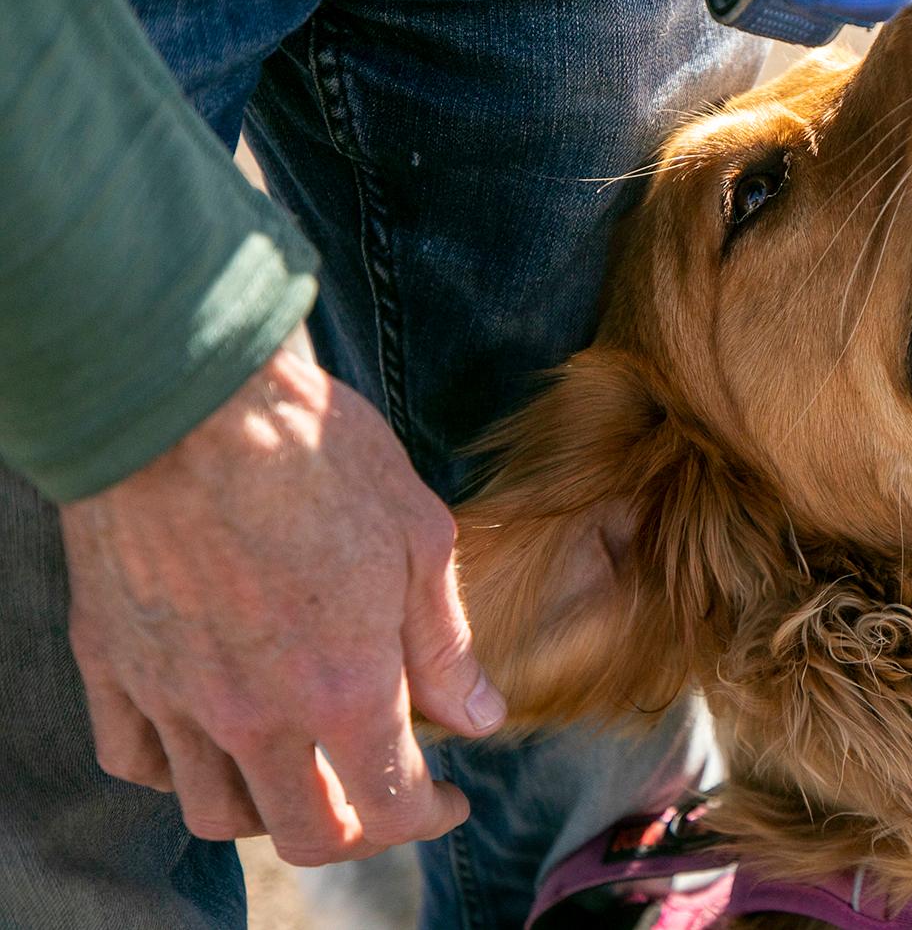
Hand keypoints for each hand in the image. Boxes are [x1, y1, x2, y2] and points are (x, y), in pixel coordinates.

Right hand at [59, 347, 506, 864]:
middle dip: (358, 831)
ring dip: (267, 809)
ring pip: (214, 811)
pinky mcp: (111, 662)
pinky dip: (173, 768)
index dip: (432, 815)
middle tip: (381, 794)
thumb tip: (480, 716)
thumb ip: (446, 643)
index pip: (392, 806)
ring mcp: (173, 695)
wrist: (191, 397)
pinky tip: (208, 736)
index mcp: (344, 686)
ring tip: (300, 767)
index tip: (451, 798)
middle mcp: (254, 713)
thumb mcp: (421, 535)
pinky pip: (133, 759)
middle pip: (305, 834)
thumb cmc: (318, 451)